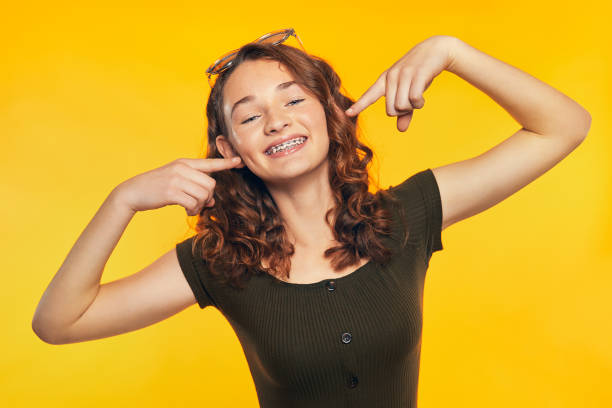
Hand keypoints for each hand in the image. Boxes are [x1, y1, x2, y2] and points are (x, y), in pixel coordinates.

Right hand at [113, 157, 242, 215]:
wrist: (133, 192)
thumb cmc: (156, 187)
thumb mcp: (176, 182)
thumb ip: (194, 187)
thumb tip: (211, 201)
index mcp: (184, 163)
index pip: (209, 162)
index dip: (225, 163)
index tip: (239, 161)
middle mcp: (182, 169)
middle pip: (210, 184)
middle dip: (208, 196)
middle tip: (198, 203)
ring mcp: (176, 179)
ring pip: (203, 195)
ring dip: (200, 205)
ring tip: (191, 208)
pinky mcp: (171, 192)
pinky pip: (193, 203)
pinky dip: (193, 210)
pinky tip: (187, 211)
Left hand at [345, 35, 458, 131]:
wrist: (436, 50)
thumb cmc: (419, 73)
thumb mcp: (409, 91)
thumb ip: (404, 112)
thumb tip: (401, 130)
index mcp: (385, 80)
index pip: (370, 95)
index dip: (359, 105)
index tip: (348, 113)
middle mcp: (391, 77)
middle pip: (391, 110)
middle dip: (402, 112)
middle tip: (411, 103)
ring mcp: (404, 74)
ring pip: (401, 106)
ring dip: (412, 107)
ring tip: (418, 98)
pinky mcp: (417, 74)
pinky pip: (414, 99)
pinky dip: (419, 103)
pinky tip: (422, 98)